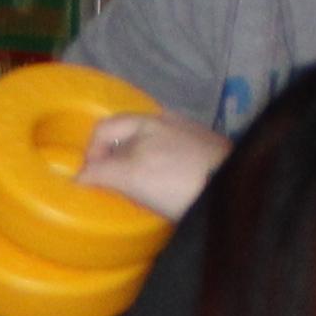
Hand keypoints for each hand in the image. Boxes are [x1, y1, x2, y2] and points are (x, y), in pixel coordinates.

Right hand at [74, 112, 230, 218]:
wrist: (235, 191)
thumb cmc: (182, 180)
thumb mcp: (133, 176)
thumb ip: (102, 172)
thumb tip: (79, 177)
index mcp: (146, 120)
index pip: (104, 129)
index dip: (90, 154)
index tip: (90, 182)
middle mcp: (167, 121)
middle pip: (126, 138)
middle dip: (114, 161)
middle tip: (112, 189)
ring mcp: (190, 136)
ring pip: (150, 149)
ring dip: (139, 168)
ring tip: (141, 194)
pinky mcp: (208, 153)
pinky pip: (173, 159)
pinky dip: (163, 173)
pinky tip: (169, 192)